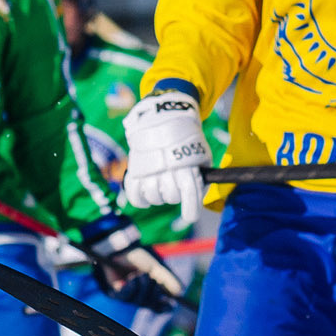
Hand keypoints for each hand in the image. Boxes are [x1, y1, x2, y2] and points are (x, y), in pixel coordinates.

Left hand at [76, 214, 183, 308]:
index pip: (161, 307)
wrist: (121, 251)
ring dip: (141, 287)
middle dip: (153, 291)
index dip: (166, 307)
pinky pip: (127, 297)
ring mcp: (130, 297)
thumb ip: (168, 280)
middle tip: (150, 277)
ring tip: (138, 274)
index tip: (171, 304)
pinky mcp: (118, 294)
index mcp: (153, 292)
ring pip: (140, 301)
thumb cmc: (140, 258)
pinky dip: (131, 288)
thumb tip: (180, 292)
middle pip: (152, 305)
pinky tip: (130, 280)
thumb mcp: (157, 268)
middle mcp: (142, 296)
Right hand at [120, 88, 210, 220]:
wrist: (161, 118)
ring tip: (161, 185)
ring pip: (153, 197)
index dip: (191, 208)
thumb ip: (201, 175)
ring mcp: (148, 170)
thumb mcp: (200, 153)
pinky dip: (140, 201)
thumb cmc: (185, 139)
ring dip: (159, 197)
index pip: (189, 192)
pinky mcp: (134, 170)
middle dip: (175, 196)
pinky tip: (145, 198)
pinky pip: (134, 195)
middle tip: (174, 185)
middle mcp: (166, 168)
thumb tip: (197, 198)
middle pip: (171, 196)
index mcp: (185, 164)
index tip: (190, 217)